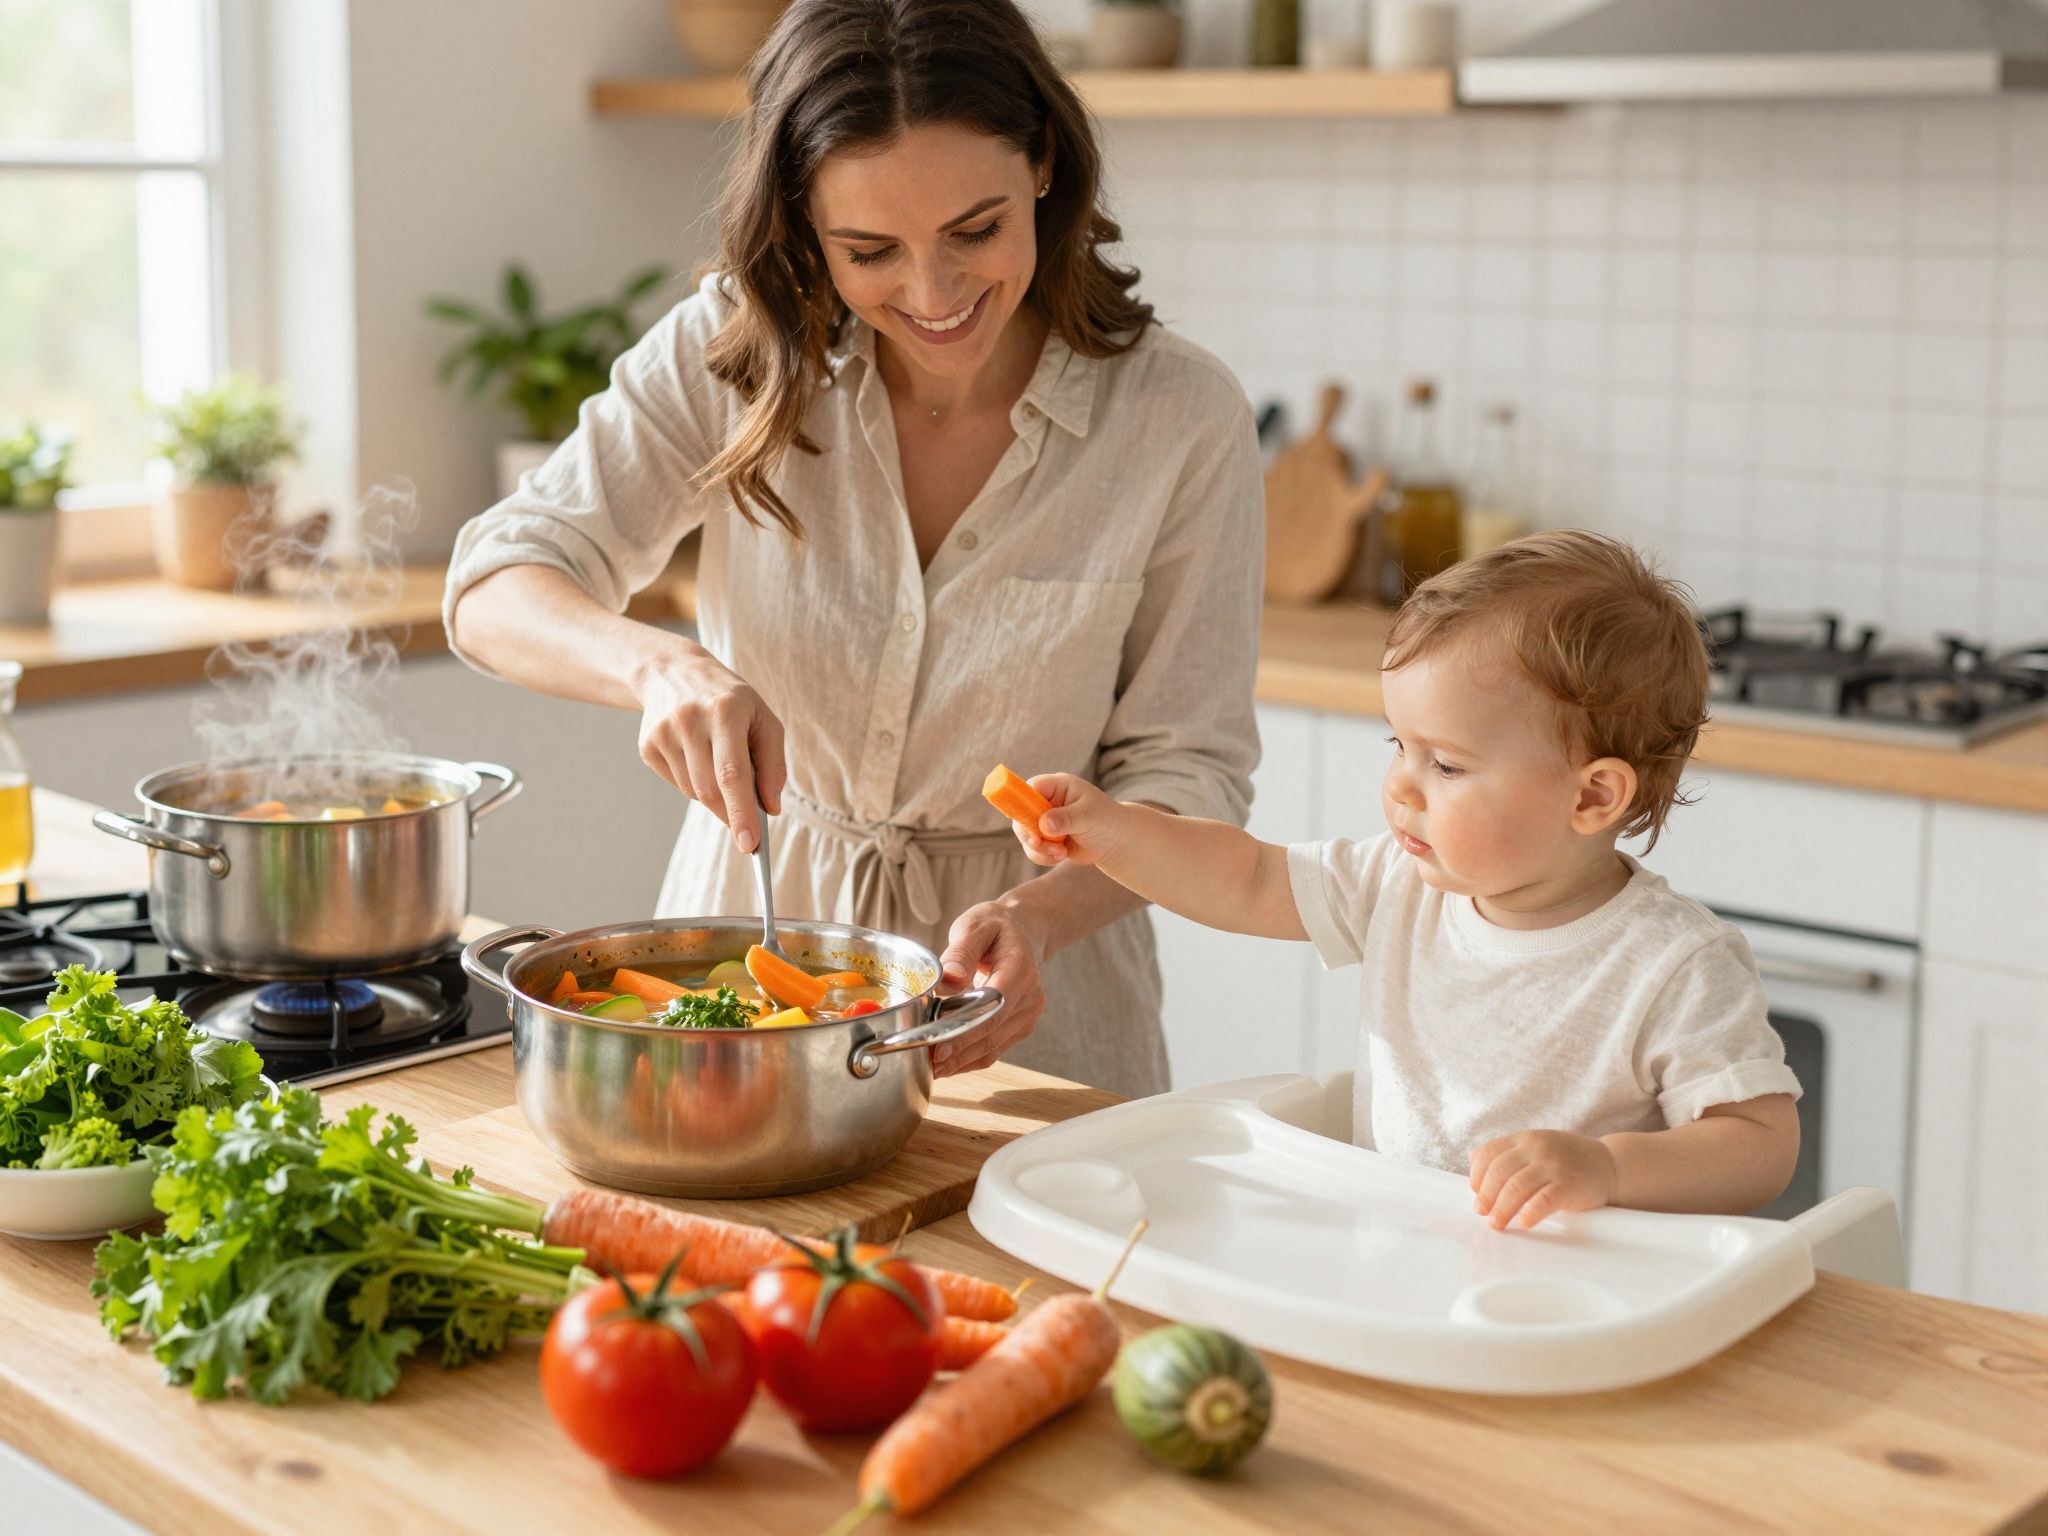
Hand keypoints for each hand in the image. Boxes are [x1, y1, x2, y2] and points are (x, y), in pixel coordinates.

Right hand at [631, 649, 787, 854]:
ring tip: (719, 764)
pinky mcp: (647, 746)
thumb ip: (773, 764)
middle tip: (747, 829)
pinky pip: (678, 784)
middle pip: (709, 790)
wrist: (672, 672)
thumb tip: (770, 808)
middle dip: (731, 815)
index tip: (749, 844)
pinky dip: (695, 783)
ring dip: (714, 795)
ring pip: (694, 792)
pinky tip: (697, 757)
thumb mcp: (763, 719)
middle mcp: (690, 721)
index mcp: (725, 711)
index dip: (741, 812)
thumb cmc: (730, 701)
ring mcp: (663, 734)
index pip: (732, 774)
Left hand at [928, 899, 1048, 1076]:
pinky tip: (946, 1065)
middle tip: (923, 1061)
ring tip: (929, 1067)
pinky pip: (994, 1049)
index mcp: (1021, 969)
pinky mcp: (1020, 1026)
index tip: (938, 1046)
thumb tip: (949, 978)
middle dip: (956, 1051)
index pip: (993, 1007)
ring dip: (960, 1061)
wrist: (1022, 930)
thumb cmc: (995, 926)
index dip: (965, 1031)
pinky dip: (969, 1059)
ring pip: (992, 1047)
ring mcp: (1027, 1015)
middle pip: (991, 1033)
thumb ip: (962, 951)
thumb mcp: (975, 926)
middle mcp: (1030, 997)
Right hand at [1010, 773, 1126, 869]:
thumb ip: (1067, 818)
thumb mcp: (1089, 815)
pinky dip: (1043, 857)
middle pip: (1021, 813)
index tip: (1023, 819)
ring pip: (1026, 835)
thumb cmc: (1106, 820)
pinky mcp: (1046, 839)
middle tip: (1037, 843)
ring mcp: (1044, 821)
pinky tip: (1061, 856)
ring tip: (1061, 853)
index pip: (1030, 788)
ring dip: (1039, 849)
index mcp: (1057, 786)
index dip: (1021, 801)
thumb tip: (1045, 825)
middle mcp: (1047, 802)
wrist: (1116, 841)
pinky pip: (1033, 850)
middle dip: (1028, 832)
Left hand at [1469, 1129, 1618, 1230]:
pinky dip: (1529, 1213)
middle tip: (1482, 1212)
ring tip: (1497, 1223)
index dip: (1477, 1175)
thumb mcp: (1536, 1147)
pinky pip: (1543, 1200)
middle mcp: (1537, 1148)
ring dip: (1502, 1209)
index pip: (1489, 1153)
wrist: (1610, 1165)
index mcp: (1525, 1138)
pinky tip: (1523, 1223)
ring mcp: (1554, 1165)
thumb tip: (1472, 1157)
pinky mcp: (1569, 1185)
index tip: (1476, 1193)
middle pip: (1499, 1171)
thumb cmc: (1568, 1159)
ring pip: (1516, 1187)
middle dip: (1486, 1195)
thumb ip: (1507, 1152)